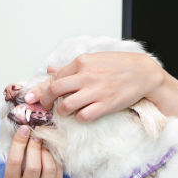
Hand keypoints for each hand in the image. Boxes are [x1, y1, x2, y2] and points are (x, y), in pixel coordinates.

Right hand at [0, 126, 62, 177]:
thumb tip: (22, 139)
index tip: (24, 130)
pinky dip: (56, 160)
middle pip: (33, 164)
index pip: (14, 162)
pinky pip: (58, 173)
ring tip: (44, 144)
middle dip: (35, 145)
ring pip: (48, 168)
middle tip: (36, 135)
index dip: (19, 143)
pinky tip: (52, 154)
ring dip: (47, 151)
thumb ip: (14, 167)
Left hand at [31, 52, 162, 121]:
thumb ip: (71, 66)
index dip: (41, 89)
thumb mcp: (94, 59)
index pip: (54, 77)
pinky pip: (83, 116)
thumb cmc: (119, 65)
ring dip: (62, 111)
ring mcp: (96, 91)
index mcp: (82, 62)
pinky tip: (82, 114)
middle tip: (43, 107)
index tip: (33, 97)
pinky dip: (79, 117)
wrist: (144, 73)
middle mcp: (87, 76)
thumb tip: (50, 70)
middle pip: (54, 90)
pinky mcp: (106, 105)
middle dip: (45, 100)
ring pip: (66, 105)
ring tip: (65, 111)